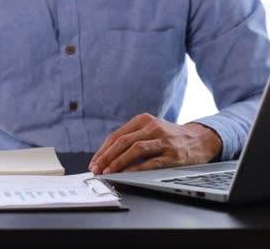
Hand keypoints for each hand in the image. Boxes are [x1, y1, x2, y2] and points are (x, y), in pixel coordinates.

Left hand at [89, 113, 221, 174]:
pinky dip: (136, 169)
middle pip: (123, 141)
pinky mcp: (174, 155)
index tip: (94, 162)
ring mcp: (164, 141)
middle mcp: (153, 127)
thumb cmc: (169, 137)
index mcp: (143, 120)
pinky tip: (125, 175)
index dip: (103, 150)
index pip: (116, 135)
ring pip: (135, 149)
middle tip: (96, 169)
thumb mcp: (150, 130)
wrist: (200, 139)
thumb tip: (106, 157)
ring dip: (118, 162)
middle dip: (106, 157)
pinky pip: (151, 162)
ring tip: (108, 172)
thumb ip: (131, 138)